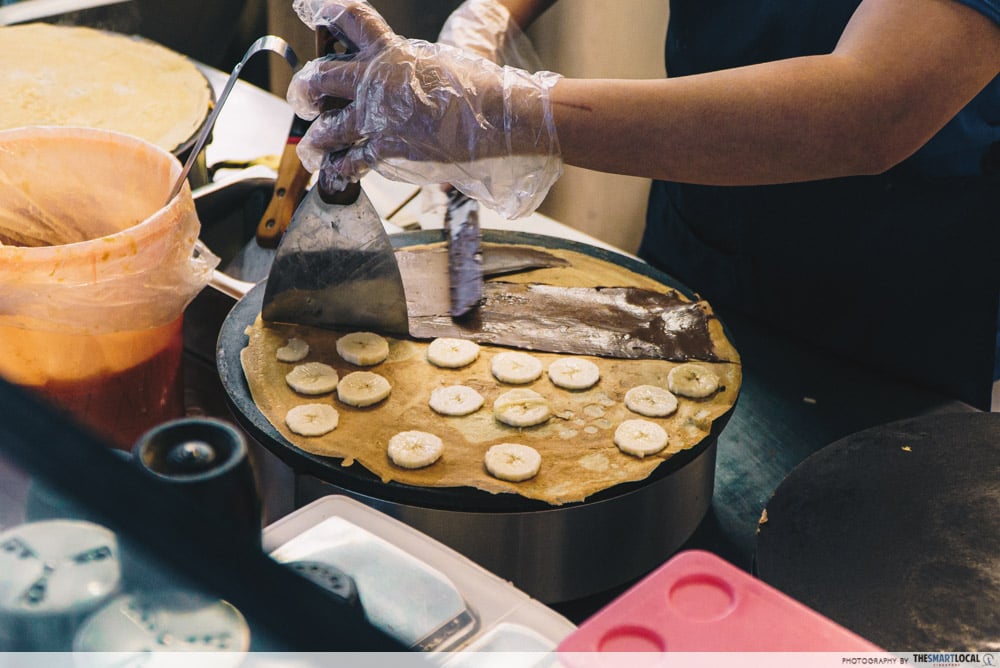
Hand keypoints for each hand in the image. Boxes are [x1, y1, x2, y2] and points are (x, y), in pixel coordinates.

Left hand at [287, 0, 561, 218]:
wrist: (494, 118)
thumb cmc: (476, 88)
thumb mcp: (435, 61)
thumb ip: (405, 65)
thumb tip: (397, 72)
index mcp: (389, 51)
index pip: (347, 17)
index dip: (322, 10)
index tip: (307, 9)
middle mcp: (375, 81)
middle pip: (320, 76)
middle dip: (304, 89)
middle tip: (304, 99)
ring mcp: (377, 118)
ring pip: (327, 128)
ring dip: (315, 141)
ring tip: (312, 149)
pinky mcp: (386, 150)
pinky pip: (350, 161)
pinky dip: (340, 168)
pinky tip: (337, 169)